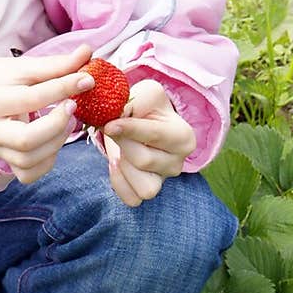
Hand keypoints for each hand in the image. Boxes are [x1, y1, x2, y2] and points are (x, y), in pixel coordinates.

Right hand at [0, 43, 94, 184]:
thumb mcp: (23, 67)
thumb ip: (55, 65)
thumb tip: (87, 52)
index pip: (31, 98)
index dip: (63, 88)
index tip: (86, 79)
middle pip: (27, 139)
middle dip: (58, 124)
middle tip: (73, 106)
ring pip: (29, 160)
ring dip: (57, 142)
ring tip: (68, 122)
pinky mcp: (4, 161)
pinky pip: (28, 174)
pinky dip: (48, 160)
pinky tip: (55, 140)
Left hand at [100, 79, 196, 206]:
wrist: (141, 121)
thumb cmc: (145, 107)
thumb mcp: (144, 94)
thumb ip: (133, 102)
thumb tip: (116, 116)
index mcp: (183, 136)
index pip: (154, 136)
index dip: (129, 129)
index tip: (109, 124)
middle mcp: (178, 161)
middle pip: (144, 161)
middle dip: (123, 145)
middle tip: (113, 130)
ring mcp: (165, 178)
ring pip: (145, 187)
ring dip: (124, 168)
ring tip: (119, 151)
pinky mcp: (149, 190)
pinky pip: (133, 199)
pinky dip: (120, 183)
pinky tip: (116, 164)